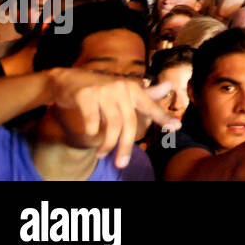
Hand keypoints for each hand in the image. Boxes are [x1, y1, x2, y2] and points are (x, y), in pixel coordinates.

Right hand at [48, 69, 180, 168]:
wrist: (68, 80)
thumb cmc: (101, 89)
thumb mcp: (124, 91)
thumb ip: (146, 94)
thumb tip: (169, 86)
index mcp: (132, 88)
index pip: (150, 105)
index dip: (163, 117)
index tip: (176, 127)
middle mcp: (120, 87)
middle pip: (129, 121)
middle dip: (126, 145)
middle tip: (122, 164)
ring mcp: (103, 90)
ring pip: (112, 123)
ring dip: (108, 143)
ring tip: (102, 154)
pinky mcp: (85, 94)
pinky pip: (92, 120)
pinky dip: (91, 132)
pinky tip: (90, 136)